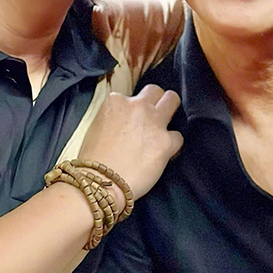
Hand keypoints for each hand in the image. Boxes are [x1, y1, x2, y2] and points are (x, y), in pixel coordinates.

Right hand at [79, 84, 182, 199]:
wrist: (100, 182)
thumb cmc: (93, 159)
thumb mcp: (96, 126)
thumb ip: (114, 117)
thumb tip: (125, 122)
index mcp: (116, 101)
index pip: (132, 96)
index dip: (135, 109)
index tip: (134, 120)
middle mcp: (137, 106)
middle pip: (155, 90)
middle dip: (156, 101)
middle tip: (155, 115)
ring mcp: (153, 122)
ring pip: (172, 100)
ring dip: (170, 111)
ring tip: (165, 126)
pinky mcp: (166, 142)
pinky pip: (178, 137)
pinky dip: (173, 145)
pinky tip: (165, 154)